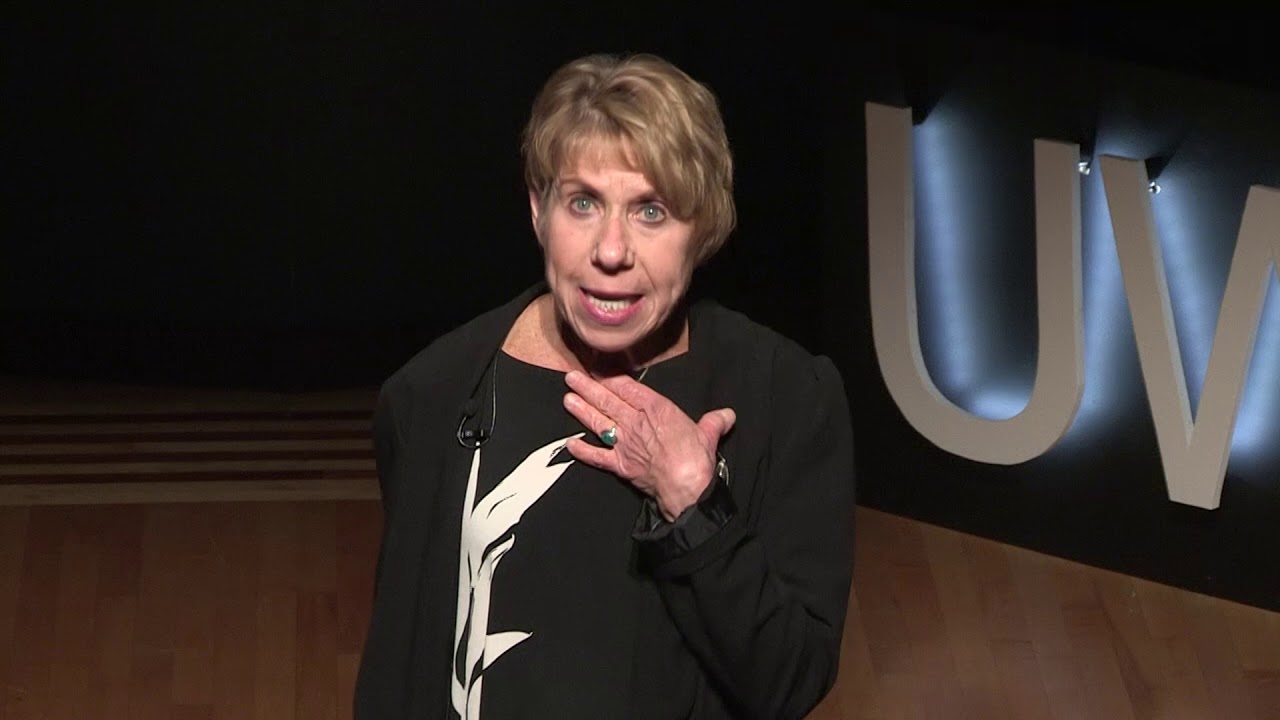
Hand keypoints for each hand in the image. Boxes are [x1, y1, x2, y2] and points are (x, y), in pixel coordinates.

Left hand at [562, 370, 735, 520]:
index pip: (628, 388)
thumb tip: (727, 415)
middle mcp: (636, 423)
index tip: (598, 369)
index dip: (611, 378)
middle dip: (588, 388)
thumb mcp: (709, 433)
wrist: (686, 487)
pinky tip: (570, 443)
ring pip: (599, 423)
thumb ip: (714, 422)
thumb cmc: (697, 458)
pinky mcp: (620, 465)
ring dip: (581, 410)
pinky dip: (582, 450)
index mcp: (656, 409)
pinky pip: (597, 456)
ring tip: (567, 399)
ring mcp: (625, 444)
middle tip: (571, 377)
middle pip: (607, 401)